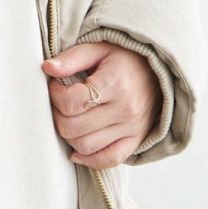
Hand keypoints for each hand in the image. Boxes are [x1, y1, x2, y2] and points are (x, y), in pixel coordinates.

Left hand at [41, 41, 160, 169]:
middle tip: (61, 102)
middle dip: (58, 115)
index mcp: (114, 84)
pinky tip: (77, 151)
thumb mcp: (98, 48)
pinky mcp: (136, 140)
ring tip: (70, 118)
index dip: (55, 95)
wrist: (159, 71)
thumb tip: (47, 68)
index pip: (71, 101)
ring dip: (69, 135)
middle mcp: (125, 110)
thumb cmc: (125, 58)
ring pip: (85, 145)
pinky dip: (89, 160)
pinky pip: (109, 160)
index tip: (57, 86)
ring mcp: (132, 128)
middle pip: (73, 127)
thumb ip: (72, 58)